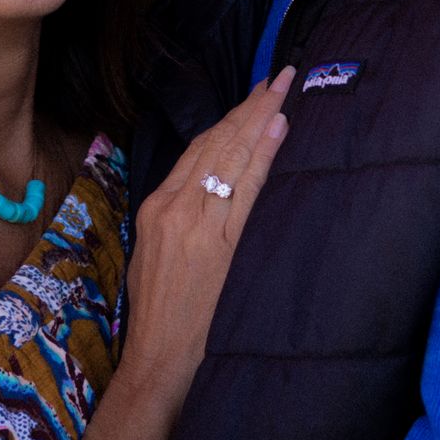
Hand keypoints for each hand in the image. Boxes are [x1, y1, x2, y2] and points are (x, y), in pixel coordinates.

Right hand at [120, 68, 292, 405]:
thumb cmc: (161, 315)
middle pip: (216, 144)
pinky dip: (263, 156)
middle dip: (249, 107)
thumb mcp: (157, 255)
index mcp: (156, 207)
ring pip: (231, 158)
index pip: (198, 150)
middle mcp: (173, 208)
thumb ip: (181, 220)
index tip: (254, 96)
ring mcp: (195, 224)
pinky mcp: (219, 244)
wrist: (158, 361)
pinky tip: (278, 130)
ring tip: (284, 91)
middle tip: (279, 77)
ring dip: (260, 120)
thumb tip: (214, 192)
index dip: (229, 120)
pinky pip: (246, 189)